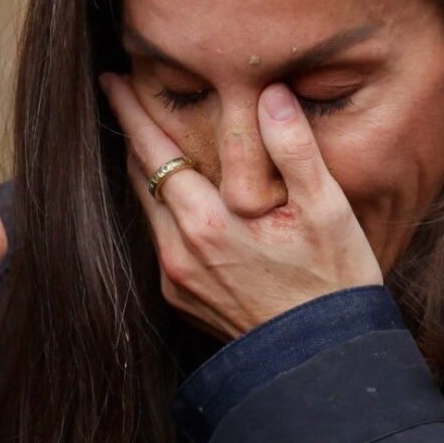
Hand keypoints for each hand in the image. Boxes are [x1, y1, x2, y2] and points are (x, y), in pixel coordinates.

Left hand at [100, 73, 382, 338]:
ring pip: (146, 207)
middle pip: (140, 175)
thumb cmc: (332, 282)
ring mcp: (174, 277)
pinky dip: (162, 208)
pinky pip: (158, 238)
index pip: (154, 151)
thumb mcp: (327, 210)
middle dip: (131, 132)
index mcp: (207, 222)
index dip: (130, 112)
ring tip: (147, 136)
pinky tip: (177, 193)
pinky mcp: (179, 296)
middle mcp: (178, 250)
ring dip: (145, 169)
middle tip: (123, 95)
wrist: (322, 361)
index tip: (111, 80)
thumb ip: (294, 147)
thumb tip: (271, 93)